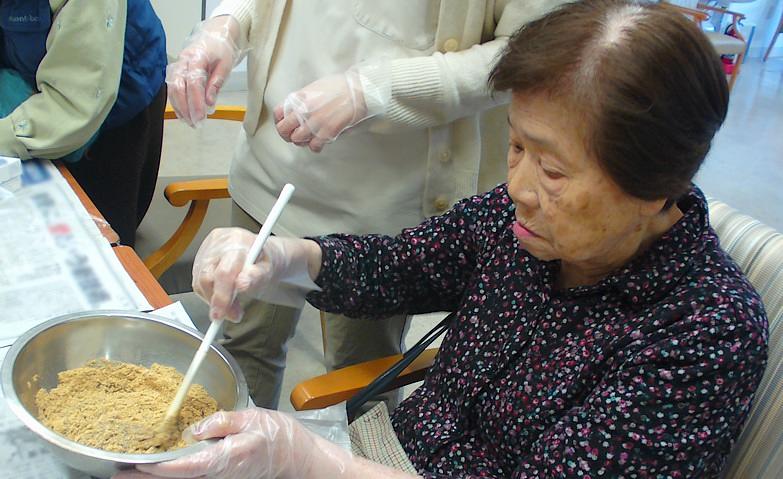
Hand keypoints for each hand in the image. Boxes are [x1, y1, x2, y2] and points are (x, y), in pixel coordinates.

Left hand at [112, 409, 321, 478]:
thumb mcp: (252, 419)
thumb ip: (222, 422)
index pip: (181, 467)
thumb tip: (193, 429)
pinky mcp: (221, 472)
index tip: (133, 465)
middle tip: (116, 473)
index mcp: (223, 459)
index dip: (154, 468)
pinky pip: (191, 473)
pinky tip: (158, 466)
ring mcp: (219, 475)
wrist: (298, 457)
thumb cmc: (278, 436)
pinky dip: (171, 471)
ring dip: (155, 475)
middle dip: (145, 477)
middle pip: (175, 478)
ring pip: (181, 478)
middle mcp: (217, 472)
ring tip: (128, 470)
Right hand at [166, 16, 240, 126]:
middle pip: (178, 87)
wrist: (214, 35)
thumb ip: (216, 83)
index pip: (193, 83)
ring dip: (179, 107)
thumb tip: (209, 103)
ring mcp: (176, 65)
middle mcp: (182, 61)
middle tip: (196, 124)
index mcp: (197, 57)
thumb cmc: (221, 50)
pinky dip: (177, 102)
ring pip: (171, 89)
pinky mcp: (175, 71)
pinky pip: (171, 88)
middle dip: (185, 108)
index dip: (196, 102)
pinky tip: (184, 114)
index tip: (201, 118)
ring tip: (190, 122)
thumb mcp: (225, 65)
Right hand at [191, 229, 321, 320]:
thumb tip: (242, 284)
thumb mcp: (268, 269)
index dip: (223, 295)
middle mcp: (218, 242)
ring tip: (232, 308)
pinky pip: (198, 283)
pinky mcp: (199, 259)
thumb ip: (257, 276)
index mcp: (237, 241)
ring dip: (214, 301)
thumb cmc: (264, 260)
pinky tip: (223, 299)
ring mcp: (206, 249)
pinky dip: (209, 296)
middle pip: (207, 278)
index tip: (228, 313)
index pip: (224, 271)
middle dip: (219, 302)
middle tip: (233, 315)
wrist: (260, 254)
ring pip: (200, 283)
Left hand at [274, 67, 372, 152]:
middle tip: (293, 135)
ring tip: (308, 138)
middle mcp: (303, 111)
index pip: (278, 113)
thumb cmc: (339, 86)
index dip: (279, 120)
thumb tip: (296, 108)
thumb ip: (302, 99)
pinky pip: (314, 146)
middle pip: (283, 130)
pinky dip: (315, 147)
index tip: (284, 123)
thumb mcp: (314, 87)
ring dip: (301, 141)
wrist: (357, 91)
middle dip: (286, 134)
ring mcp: (314, 123)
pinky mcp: (326, 132)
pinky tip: (319, 143)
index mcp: (299, 98)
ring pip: (297, 140)